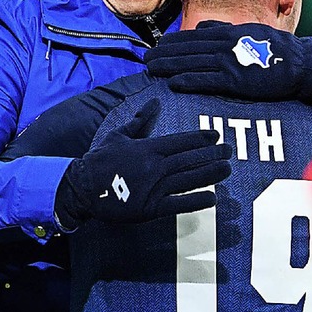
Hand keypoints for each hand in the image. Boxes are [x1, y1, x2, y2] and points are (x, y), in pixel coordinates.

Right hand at [54, 99, 230, 227]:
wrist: (82, 186)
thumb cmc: (101, 159)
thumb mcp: (120, 134)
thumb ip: (141, 120)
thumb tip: (155, 103)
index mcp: (148, 148)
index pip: (181, 141)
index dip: (201, 138)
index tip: (216, 136)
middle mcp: (155, 166)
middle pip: (190, 159)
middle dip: (212, 154)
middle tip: (229, 152)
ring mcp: (154, 188)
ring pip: (188, 179)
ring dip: (210, 174)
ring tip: (227, 170)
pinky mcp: (150, 208)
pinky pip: (178, 204)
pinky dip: (196, 200)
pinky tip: (212, 197)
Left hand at [145, 21, 311, 101]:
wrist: (300, 64)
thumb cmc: (276, 49)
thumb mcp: (249, 31)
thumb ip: (224, 29)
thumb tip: (202, 27)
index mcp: (228, 33)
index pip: (193, 37)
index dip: (173, 43)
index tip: (157, 46)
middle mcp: (226, 45)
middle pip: (188, 49)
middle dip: (164, 54)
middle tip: (145, 59)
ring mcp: (231, 62)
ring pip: (193, 63)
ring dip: (169, 66)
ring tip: (152, 70)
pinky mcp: (237, 80)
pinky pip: (208, 80)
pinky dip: (189, 80)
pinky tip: (174, 82)